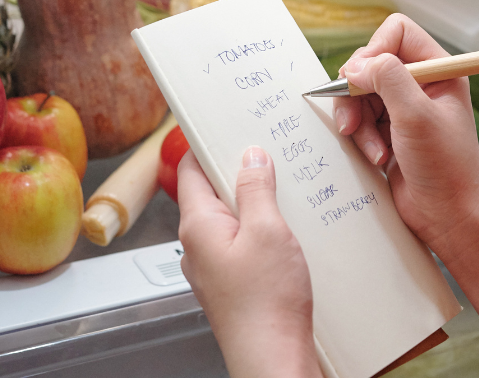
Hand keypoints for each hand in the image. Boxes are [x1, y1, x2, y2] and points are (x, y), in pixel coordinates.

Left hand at [177, 148, 322, 377]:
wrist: (272, 357)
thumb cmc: (265, 303)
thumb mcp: (268, 230)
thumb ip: (256, 188)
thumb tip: (251, 156)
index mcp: (197, 225)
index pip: (190, 169)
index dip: (206, 143)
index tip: (226, 125)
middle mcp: (197, 245)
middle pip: (211, 192)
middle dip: (239, 172)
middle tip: (270, 155)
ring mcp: (213, 266)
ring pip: (229, 219)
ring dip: (254, 203)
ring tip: (285, 193)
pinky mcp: (232, 283)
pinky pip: (241, 243)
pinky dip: (261, 230)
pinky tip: (288, 232)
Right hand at [332, 14, 478, 255]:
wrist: (448, 215)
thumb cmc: (446, 167)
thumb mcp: (416, 115)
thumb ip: (388, 78)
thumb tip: (356, 66)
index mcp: (438, 70)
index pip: (397, 32)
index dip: (374, 50)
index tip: (363, 78)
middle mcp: (420, 84)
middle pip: (371, 63)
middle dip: (357, 93)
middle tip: (354, 120)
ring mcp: (403, 108)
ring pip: (359, 93)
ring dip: (358, 121)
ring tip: (371, 148)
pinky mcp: (388, 131)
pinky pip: (359, 119)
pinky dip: (360, 137)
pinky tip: (377, 159)